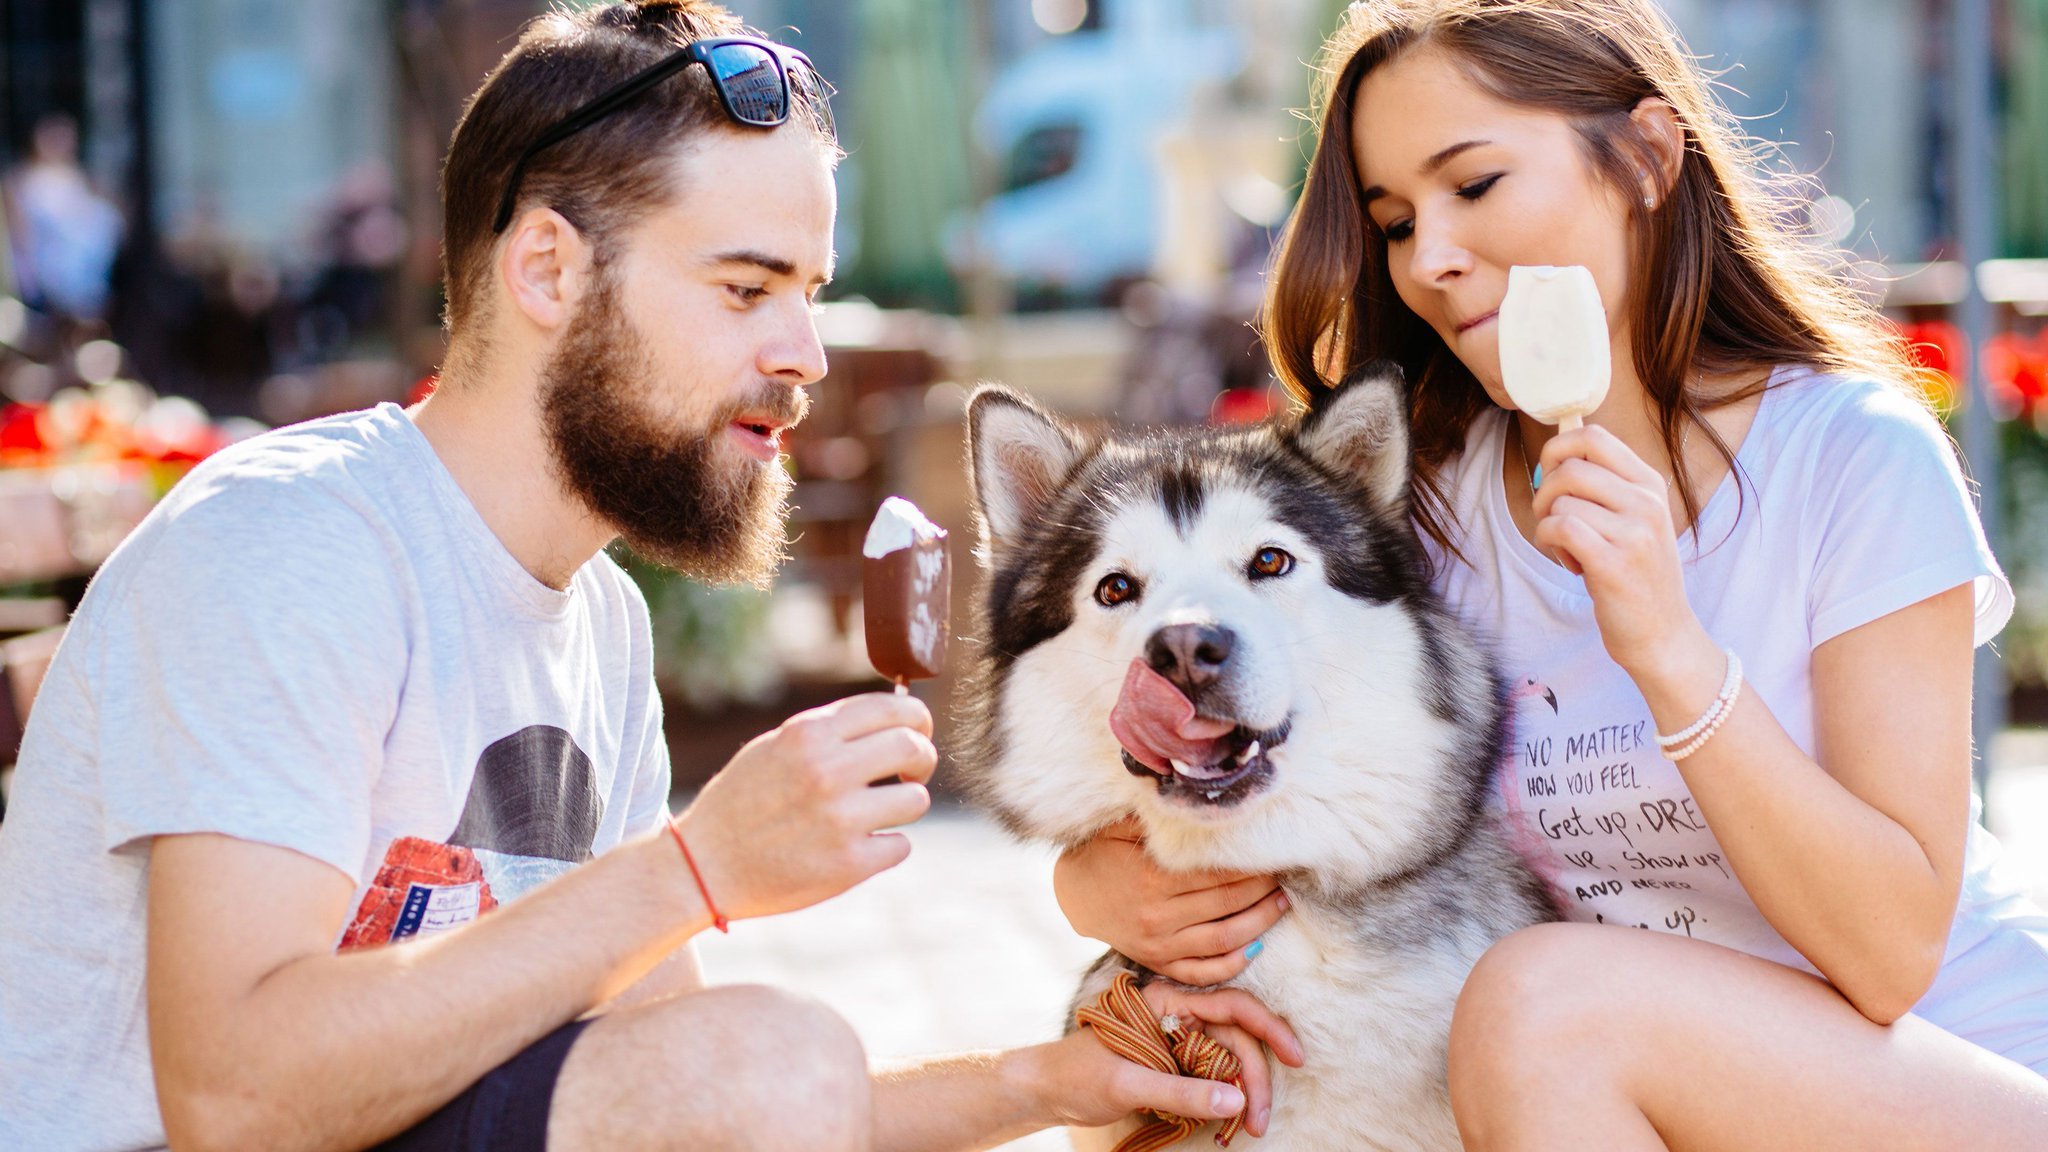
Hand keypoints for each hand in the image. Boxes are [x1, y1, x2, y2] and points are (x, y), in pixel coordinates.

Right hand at [673, 692, 936, 921]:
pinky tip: (855, 847)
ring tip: (875, 814)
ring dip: (904, 806)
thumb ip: (830, 731)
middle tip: (912, 773)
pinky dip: (885, 847)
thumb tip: (896, 718)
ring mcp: (840, 819)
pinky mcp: (848, 864)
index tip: (918, 732)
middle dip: (922, 758)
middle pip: (913, 747)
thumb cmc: (743, 802)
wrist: (704, 867)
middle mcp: (827, 771)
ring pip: (916, 799)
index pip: (893, 708)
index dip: (917, 719)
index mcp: (809, 734)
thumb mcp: (776, 747)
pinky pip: (900, 845)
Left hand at [1030, 983, 1305, 1137]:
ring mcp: (1179, 1040)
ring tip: (1248, 1128)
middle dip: (1255, 1079)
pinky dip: (1225, 1099)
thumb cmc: (1077, 1074)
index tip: (1295, 1058)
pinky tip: (1228, 1121)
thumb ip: (1181, 1091)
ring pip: (1230, 1060)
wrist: (1047, 1090)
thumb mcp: (1127, 1083)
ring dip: (1244, 1093)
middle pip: (1237, 1039)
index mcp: (1167, 1002)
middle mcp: (1179, 1016)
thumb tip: (1236, 1100)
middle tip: (1260, 1120)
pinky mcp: (1176, 1064)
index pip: (1232, 1007)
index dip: (1269, 1029)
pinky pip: (1214, 1077)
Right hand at [1054, 817, 1287, 984]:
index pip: (1220, 870)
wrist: (1074, 896)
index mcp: (1153, 877)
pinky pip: (1204, 971)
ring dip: (1260, 922)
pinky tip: (1256, 945)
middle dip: (1264, 887)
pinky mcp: (1159, 963)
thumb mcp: (1122, 828)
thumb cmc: (1104, 854)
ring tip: (1281, 903)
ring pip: (1225, 938)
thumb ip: (1159, 818)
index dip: (1252, 862)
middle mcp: (1158, 914)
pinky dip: (1234, 963)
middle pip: (1228, 902)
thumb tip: (1197, 798)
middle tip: (1285, 873)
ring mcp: (1159, 944)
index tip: (1274, 851)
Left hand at [1532, 423, 1710, 677]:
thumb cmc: (1637, 574)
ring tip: (1569, 549)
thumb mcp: (1635, 520)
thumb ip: (1605, 485)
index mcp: (1650, 484)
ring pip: (1561, 502)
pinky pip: (1560, 528)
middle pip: (1571, 468)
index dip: (1558, 448)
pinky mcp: (1614, 562)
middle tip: (1552, 519)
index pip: (1594, 437)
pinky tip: (1570, 561)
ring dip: (1548, 526)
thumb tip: (1558, 448)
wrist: (1662, 633)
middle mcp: (1647, 502)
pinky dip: (1549, 542)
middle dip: (1545, 492)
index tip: (1551, 473)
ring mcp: (1634, 532)